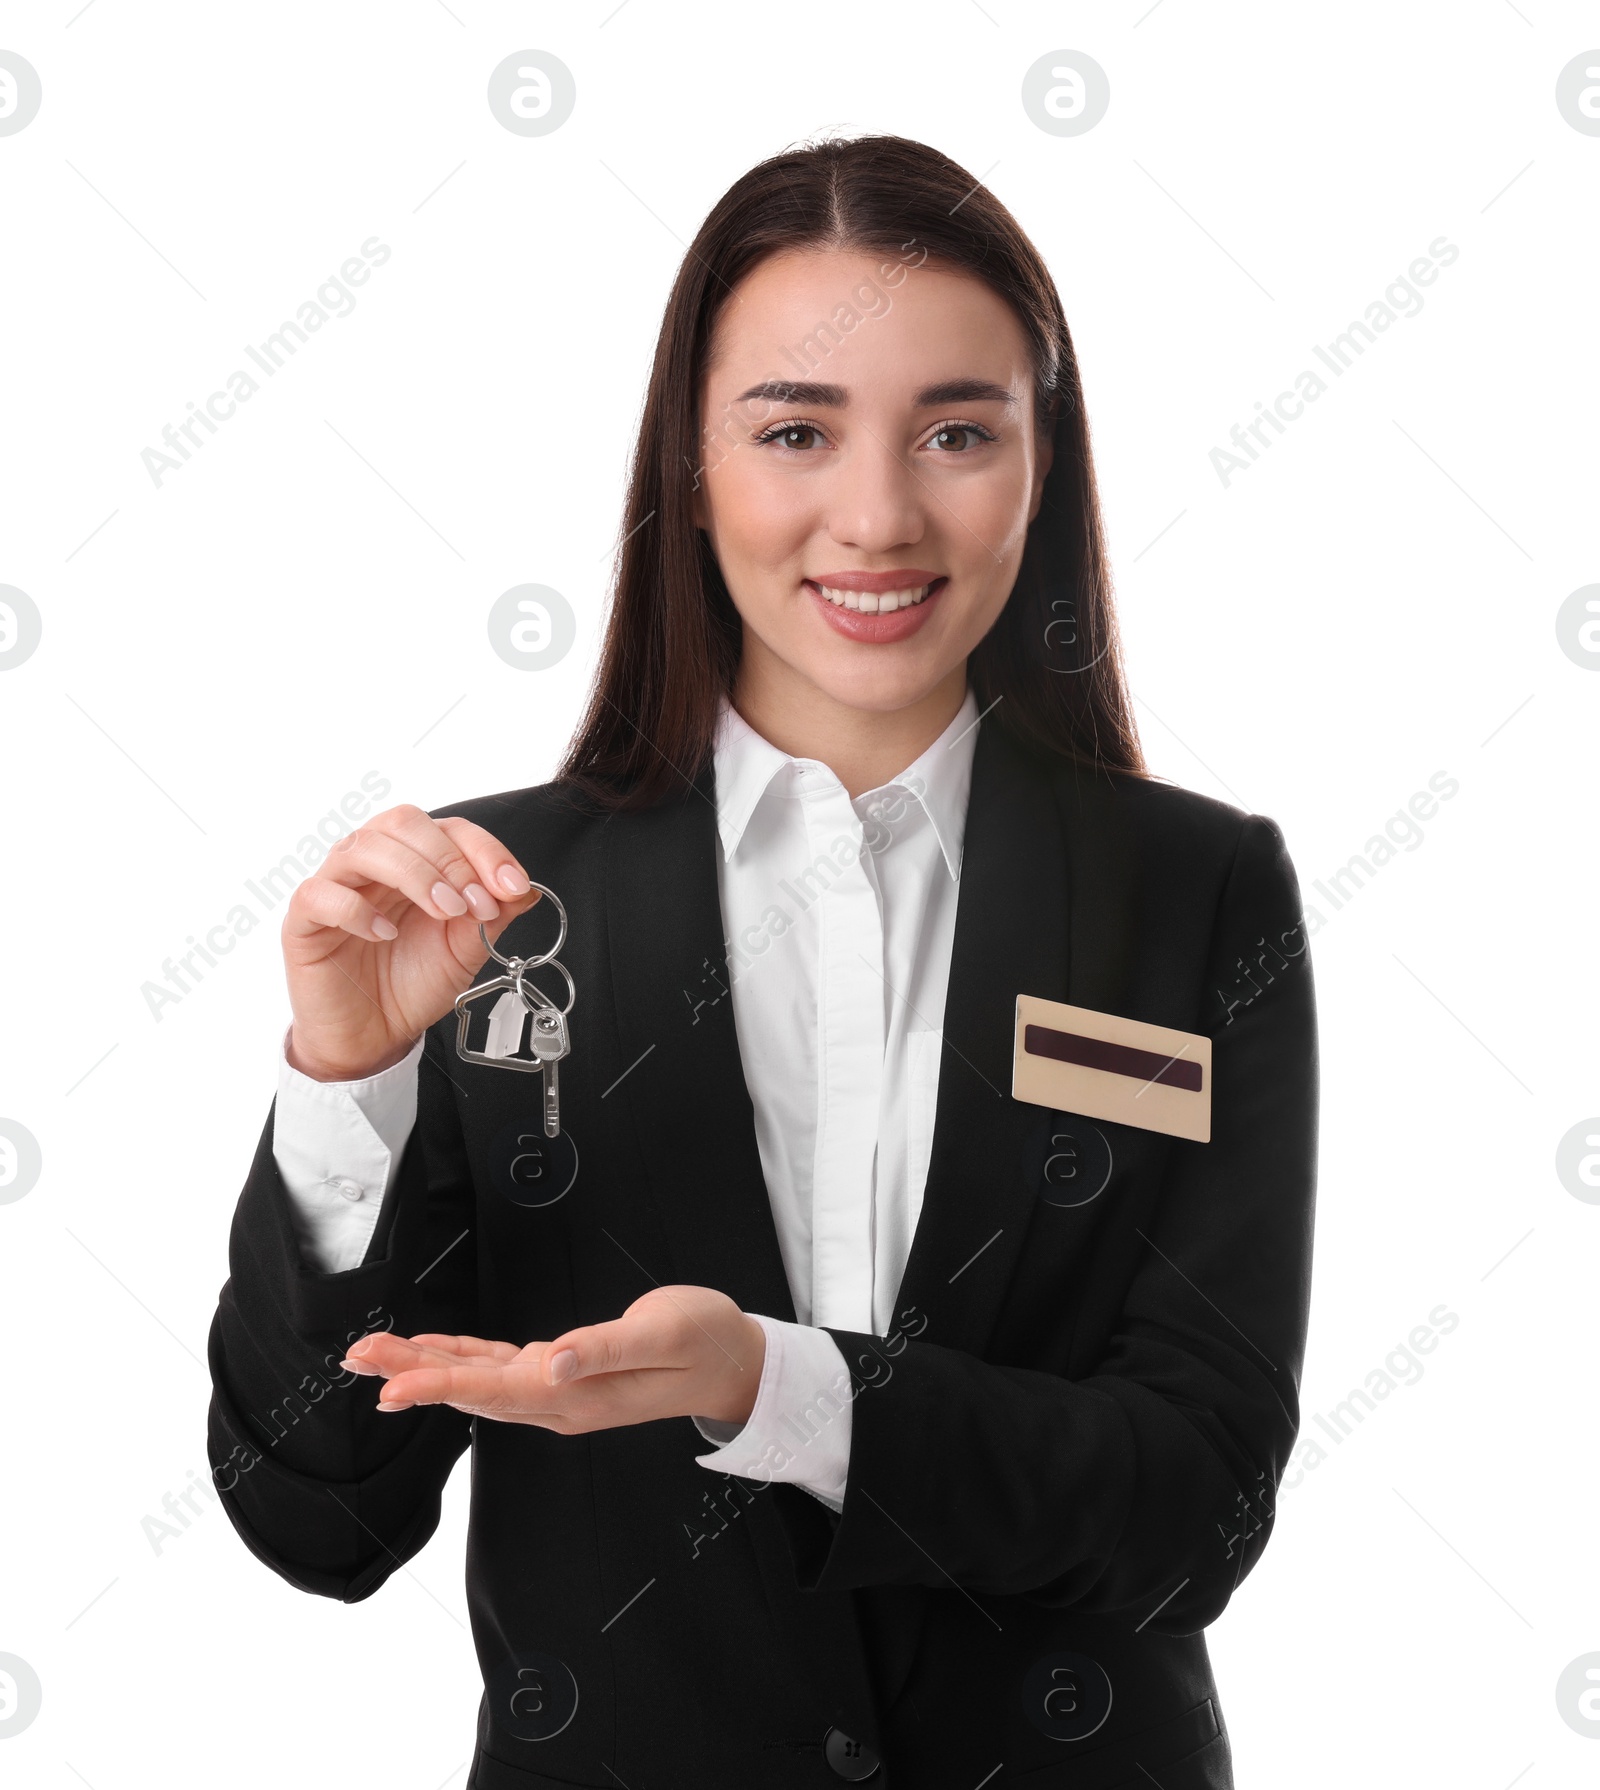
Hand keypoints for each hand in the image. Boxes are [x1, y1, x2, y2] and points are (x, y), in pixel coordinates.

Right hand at [282, 803, 546, 1080]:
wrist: (375, 1035)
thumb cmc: (413, 984)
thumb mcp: (466, 949)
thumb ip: (493, 915)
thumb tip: (526, 889)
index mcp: (416, 862)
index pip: (449, 829)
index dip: (484, 851)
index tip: (512, 886)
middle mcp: (374, 864)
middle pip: (403, 822)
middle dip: (449, 859)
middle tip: (473, 902)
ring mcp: (335, 886)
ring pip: (363, 846)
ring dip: (414, 875)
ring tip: (443, 913)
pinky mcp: (304, 920)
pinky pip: (319, 893)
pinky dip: (357, 909)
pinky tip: (385, 933)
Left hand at [340, 1287, 767, 1432]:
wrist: (734, 1361)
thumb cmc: (704, 1340)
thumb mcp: (661, 1335)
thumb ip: (602, 1349)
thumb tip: (550, 1363)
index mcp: (577, 1394)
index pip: (492, 1391)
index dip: (437, 1384)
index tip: (389, 1382)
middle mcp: (559, 1401)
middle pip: (471, 1389)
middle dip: (412, 1373)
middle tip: (358, 1356)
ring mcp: (561, 1391)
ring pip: (479, 1381)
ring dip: (427, 1366)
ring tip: (376, 1354)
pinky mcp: (566, 1373)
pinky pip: (501, 1370)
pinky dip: (462, 1359)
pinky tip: (435, 1350)